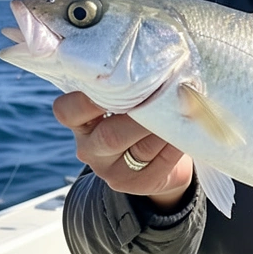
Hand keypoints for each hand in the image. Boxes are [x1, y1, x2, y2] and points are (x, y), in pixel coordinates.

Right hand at [52, 91, 193, 210]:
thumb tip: (154, 69)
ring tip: (181, 109)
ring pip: (141, 149)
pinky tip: (185, 130)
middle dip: (141, 116)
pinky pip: (161, 162)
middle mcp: (89, 149)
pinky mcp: (137, 184)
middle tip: (164, 96)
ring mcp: (111, 171)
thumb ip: (127, 88)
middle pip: (109, 135)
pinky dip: (177, 142)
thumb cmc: (137, 116)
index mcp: (80, 123)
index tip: (116, 83)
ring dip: (165, 127)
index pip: (67, 111)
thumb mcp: (122, 102)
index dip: (87, 99)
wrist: (159, 158)